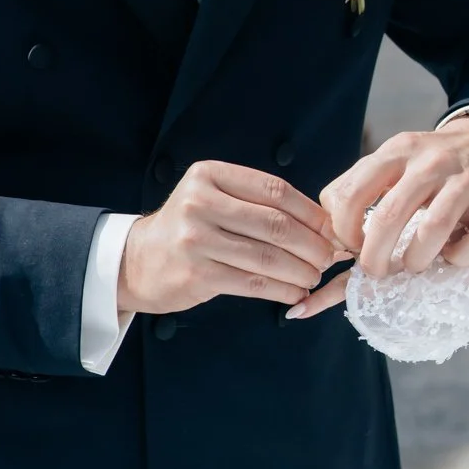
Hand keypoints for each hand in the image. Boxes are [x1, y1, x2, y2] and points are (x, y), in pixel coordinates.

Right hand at [118, 162, 335, 321]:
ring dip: (300, 270)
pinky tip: (295, 293)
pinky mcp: (196, 274)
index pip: (275, 190)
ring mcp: (195, 239)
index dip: (310, 212)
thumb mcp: (216, 199)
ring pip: (267, 256)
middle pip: (274, 224)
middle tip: (329, 258)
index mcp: (210, 175)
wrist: (138, 261)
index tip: (330, 229)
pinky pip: (252, 282)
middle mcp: (200, 202)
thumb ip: (259, 204)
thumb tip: (321, 225)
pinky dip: (281, 289)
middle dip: (311, 244)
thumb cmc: (190, 229)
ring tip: (315, 276)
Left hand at [323, 121, 468, 277]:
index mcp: (397, 151)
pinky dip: (460, 258)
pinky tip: (452, 255)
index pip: (353, 193)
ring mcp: (467, 181)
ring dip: (416, 260)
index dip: (343, 230)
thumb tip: (326, 237)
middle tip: (375, 271)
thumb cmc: (428, 162)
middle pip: (389, 216)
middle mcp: (431, 163)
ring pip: (434, 229)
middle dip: (375, 257)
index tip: (351, 247)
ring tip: (414, 264)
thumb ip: (357, 189)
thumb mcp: (391, 161)